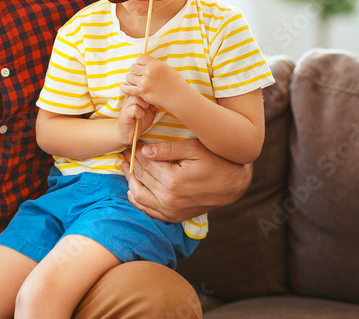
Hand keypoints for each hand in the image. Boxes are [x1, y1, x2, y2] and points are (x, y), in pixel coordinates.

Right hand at [116, 96, 155, 145]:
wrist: (128, 134)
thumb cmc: (138, 122)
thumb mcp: (149, 111)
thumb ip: (152, 103)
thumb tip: (160, 96)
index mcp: (134, 96)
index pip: (141, 87)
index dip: (147, 93)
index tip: (151, 102)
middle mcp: (128, 99)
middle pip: (139, 91)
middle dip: (147, 100)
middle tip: (147, 108)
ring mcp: (125, 105)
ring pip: (137, 98)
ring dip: (143, 107)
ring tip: (142, 114)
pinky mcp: (125, 113)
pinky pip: (135, 109)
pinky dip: (140, 114)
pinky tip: (138, 119)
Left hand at [120, 138, 250, 222]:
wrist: (234, 185)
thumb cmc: (216, 161)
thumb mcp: (195, 149)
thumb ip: (168, 149)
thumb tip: (144, 150)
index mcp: (173, 179)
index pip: (144, 162)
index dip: (134, 150)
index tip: (129, 141)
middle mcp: (169, 198)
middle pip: (140, 176)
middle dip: (130, 162)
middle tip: (124, 151)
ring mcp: (171, 210)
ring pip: (139, 195)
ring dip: (129, 180)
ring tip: (124, 167)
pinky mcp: (174, 217)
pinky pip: (149, 210)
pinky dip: (138, 200)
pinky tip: (133, 189)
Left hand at [121, 54, 184, 108]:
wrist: (179, 97)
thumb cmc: (175, 83)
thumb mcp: (166, 68)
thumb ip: (154, 64)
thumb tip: (144, 61)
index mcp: (155, 64)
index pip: (140, 58)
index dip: (140, 62)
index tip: (143, 67)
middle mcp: (149, 72)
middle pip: (133, 67)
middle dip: (135, 71)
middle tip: (139, 76)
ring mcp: (145, 82)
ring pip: (129, 77)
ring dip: (131, 79)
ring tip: (135, 82)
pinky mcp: (143, 93)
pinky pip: (128, 89)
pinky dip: (124, 88)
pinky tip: (124, 87)